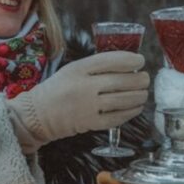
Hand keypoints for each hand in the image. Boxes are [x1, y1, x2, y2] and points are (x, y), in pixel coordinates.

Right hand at [11, 51, 148, 145]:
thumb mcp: (72, 70)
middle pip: (121, 81)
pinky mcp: (91, 123)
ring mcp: (88, 106)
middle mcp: (84, 86)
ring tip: (143, 93)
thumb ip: (96, 67)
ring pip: (123, 100)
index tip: (140, 60)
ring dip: (139, 96)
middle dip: (139, 79)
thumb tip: (128, 65)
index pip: (111, 60)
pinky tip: (136, 107)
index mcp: (79, 69)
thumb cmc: (58, 89)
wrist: (38, 114)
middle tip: (145, 79)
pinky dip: (131, 112)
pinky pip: (117, 117)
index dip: (130, 60)